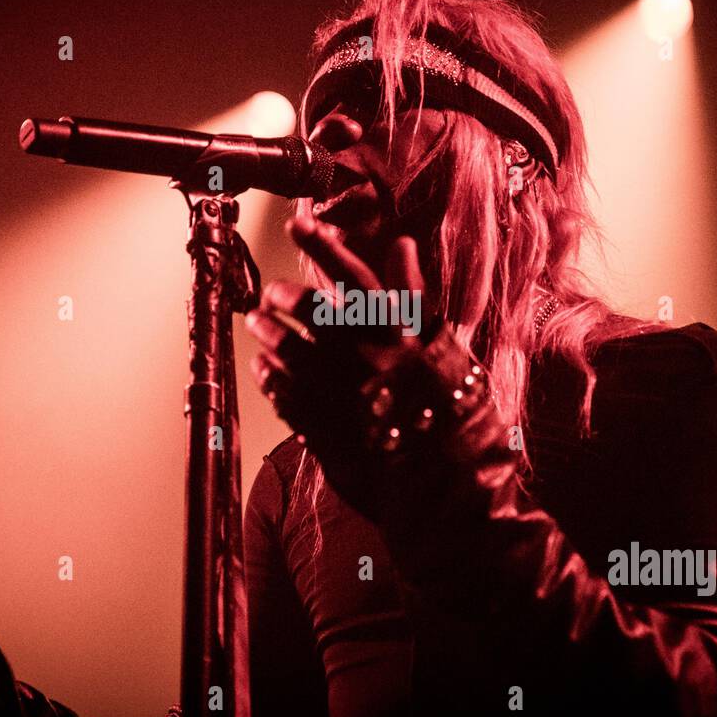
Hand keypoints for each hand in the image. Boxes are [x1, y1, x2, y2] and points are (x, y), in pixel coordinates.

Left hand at [244, 215, 431, 509]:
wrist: (451, 493)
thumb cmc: (459, 417)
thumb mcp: (449, 351)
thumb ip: (415, 297)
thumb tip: (400, 245)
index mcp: (402, 335)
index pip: (356, 276)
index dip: (324, 246)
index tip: (299, 224)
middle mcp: (367, 358)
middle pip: (313, 312)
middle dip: (284, 296)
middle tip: (270, 292)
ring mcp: (342, 395)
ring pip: (290, 351)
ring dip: (268, 334)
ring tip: (257, 324)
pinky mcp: (323, 431)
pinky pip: (283, 395)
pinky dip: (269, 377)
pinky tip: (261, 368)